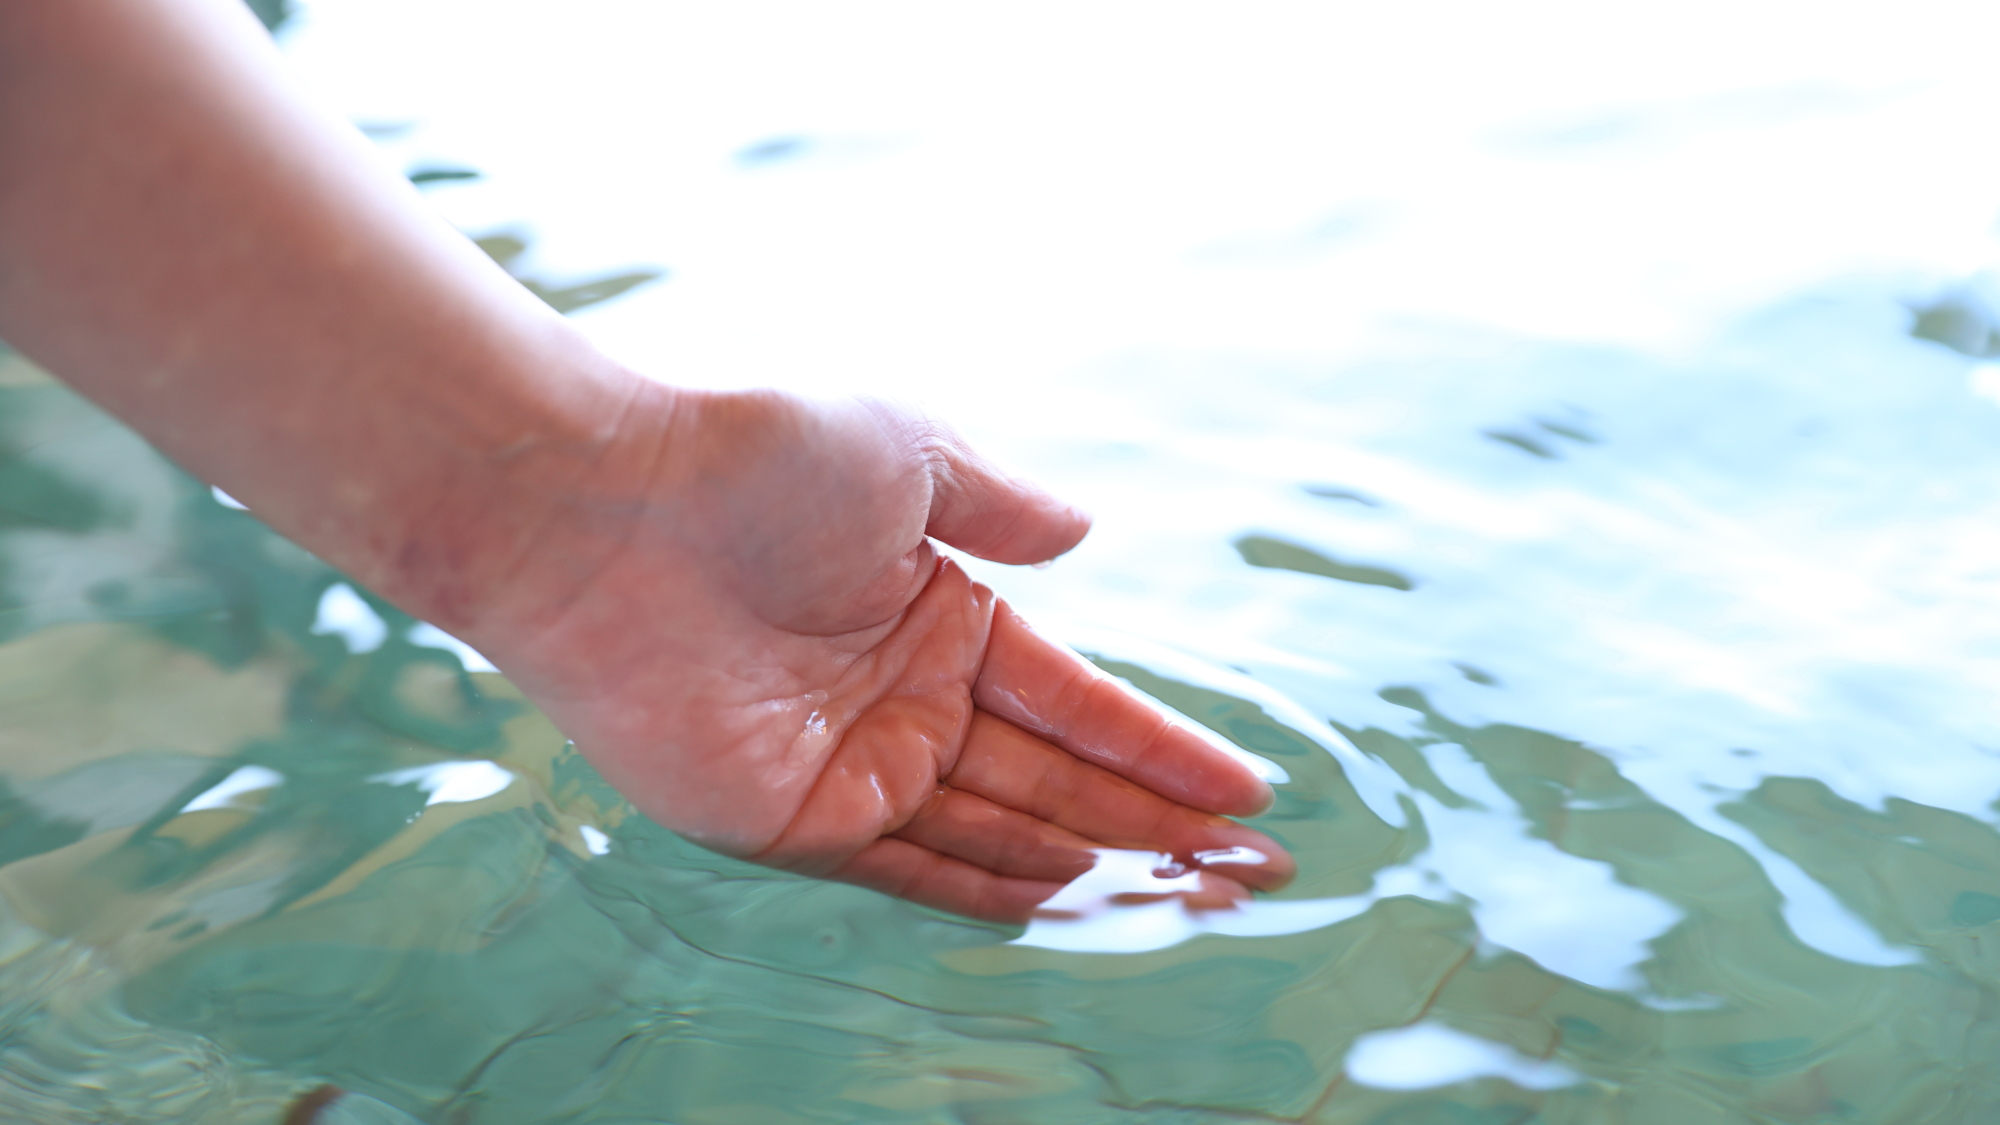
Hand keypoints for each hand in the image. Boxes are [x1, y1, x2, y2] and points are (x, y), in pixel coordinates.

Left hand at [452, 386, 1295, 921]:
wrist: (604, 508)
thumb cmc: (754, 459)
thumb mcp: (907, 452)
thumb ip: (999, 504)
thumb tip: (1084, 529)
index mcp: (939, 610)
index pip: (1074, 699)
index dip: (1158, 745)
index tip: (1242, 785)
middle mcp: (906, 696)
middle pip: (1053, 778)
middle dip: (1152, 823)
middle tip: (1250, 865)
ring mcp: (853, 762)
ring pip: (999, 831)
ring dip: (1096, 866)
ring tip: (1195, 896)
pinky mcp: (790, 819)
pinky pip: (913, 866)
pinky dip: (994, 887)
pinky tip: (1073, 899)